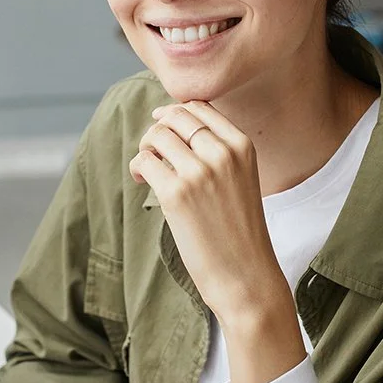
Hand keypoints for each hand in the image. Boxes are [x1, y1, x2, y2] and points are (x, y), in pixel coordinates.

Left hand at [129, 100, 287, 324]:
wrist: (245, 274)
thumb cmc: (239, 230)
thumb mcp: (242, 178)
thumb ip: (218, 151)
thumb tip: (174, 125)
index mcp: (242, 146)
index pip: (200, 107)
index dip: (175, 113)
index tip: (163, 124)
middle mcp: (222, 153)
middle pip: (176, 116)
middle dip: (158, 128)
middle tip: (152, 150)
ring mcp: (199, 172)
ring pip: (157, 135)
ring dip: (145, 148)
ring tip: (147, 169)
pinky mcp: (176, 193)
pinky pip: (144, 161)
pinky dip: (137, 167)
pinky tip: (142, 181)